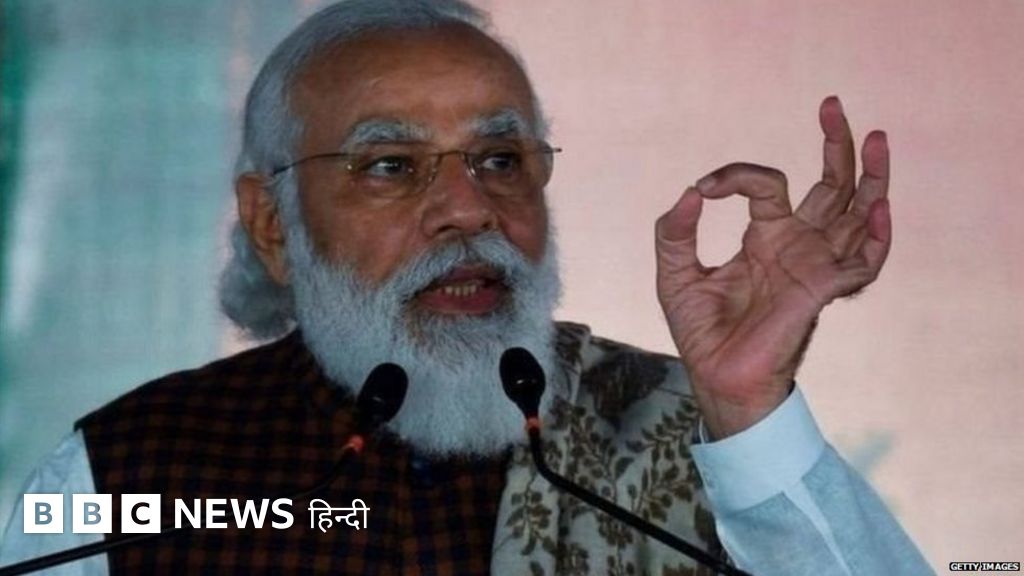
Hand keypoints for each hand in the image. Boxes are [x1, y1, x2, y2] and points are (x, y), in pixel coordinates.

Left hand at [655, 96, 890, 438]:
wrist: (716, 377)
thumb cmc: (701, 332)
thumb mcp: (676, 273)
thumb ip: (675, 232)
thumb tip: (691, 191)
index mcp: (765, 238)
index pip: (767, 185)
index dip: (738, 175)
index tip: (706, 187)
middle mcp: (797, 246)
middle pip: (832, 187)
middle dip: (837, 146)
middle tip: (834, 106)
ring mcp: (814, 266)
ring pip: (856, 213)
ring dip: (870, 176)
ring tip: (875, 136)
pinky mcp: (821, 291)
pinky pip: (863, 263)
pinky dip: (875, 236)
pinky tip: (876, 205)